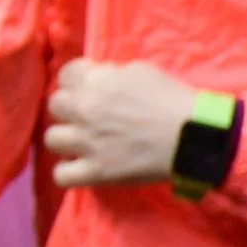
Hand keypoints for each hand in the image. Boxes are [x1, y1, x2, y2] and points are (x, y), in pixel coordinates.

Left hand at [44, 58, 197, 188]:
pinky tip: (80, 167)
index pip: (66, 75)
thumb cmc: (173, 100)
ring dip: (66, 139)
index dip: (77, 81)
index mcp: (96, 82)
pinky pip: (61, 175)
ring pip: (51, 138)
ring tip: (83, 142)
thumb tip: (99, 78)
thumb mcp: (142, 71)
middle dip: (71, 108)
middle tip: (89, 116)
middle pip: (56, 105)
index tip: (88, 89)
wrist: (195, 137)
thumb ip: (112, 74)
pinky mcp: (96, 171)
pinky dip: (68, 173)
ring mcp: (87, 142)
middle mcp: (85, 110)